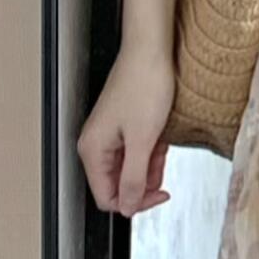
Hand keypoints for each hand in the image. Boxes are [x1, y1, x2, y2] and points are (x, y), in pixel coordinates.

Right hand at [79, 41, 176, 216]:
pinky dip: (152, 150)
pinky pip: (137, 151)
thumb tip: (128, 207)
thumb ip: (134, 178)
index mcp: (93, 150)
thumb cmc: (144, 84)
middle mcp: (96, 144)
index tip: (158, 196)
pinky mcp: (124, 126)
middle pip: (118, 184)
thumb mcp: (143, 139)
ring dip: (151, 165)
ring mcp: (110, 135)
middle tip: (165, 173)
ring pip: (131, 168)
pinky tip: (162, 139)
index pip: (107, 197)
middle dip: (145, 181)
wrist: (151, 50)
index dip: (134, 202)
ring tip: (162, 147)